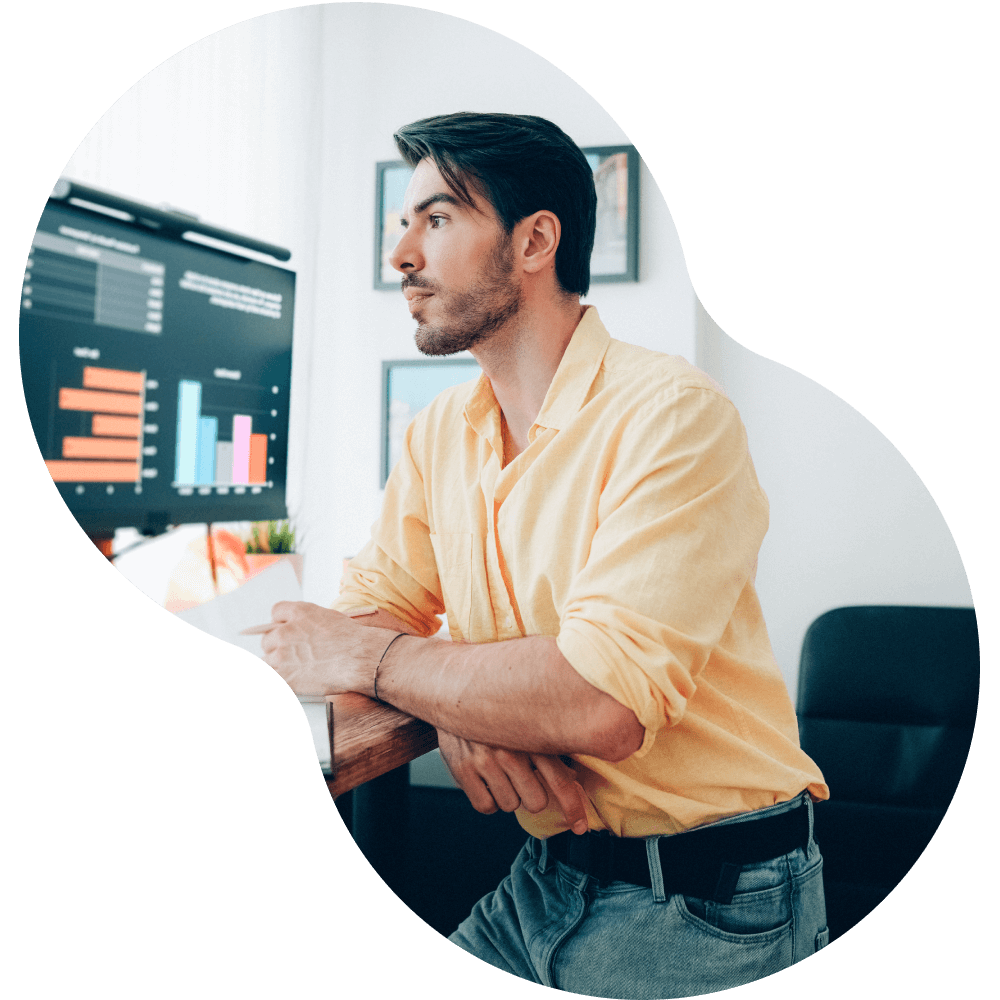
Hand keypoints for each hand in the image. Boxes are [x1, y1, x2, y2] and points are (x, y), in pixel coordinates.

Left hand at [259, 601, 387, 695]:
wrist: (358, 659)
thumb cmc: (350, 639)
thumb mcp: (327, 618)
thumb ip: (306, 622)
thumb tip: (297, 631)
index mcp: (298, 613)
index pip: (276, 611)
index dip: (280, 622)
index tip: (284, 628)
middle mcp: (285, 632)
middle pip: (267, 639)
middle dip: (276, 645)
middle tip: (290, 653)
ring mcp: (283, 655)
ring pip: (268, 659)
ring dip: (279, 663)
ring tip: (297, 667)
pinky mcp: (285, 676)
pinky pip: (276, 675)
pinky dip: (285, 677)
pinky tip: (299, 677)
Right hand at [437, 730, 589, 834]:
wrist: (454, 694)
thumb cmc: (500, 715)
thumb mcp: (530, 723)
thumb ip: (552, 749)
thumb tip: (575, 777)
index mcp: (533, 737)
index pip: (560, 781)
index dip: (573, 808)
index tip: (579, 826)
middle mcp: (510, 749)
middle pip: (536, 801)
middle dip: (532, 795)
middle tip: (522, 778)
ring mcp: (485, 760)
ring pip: (510, 805)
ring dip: (508, 795)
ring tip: (500, 772)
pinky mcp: (463, 769)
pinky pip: (486, 806)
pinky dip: (488, 800)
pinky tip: (486, 780)